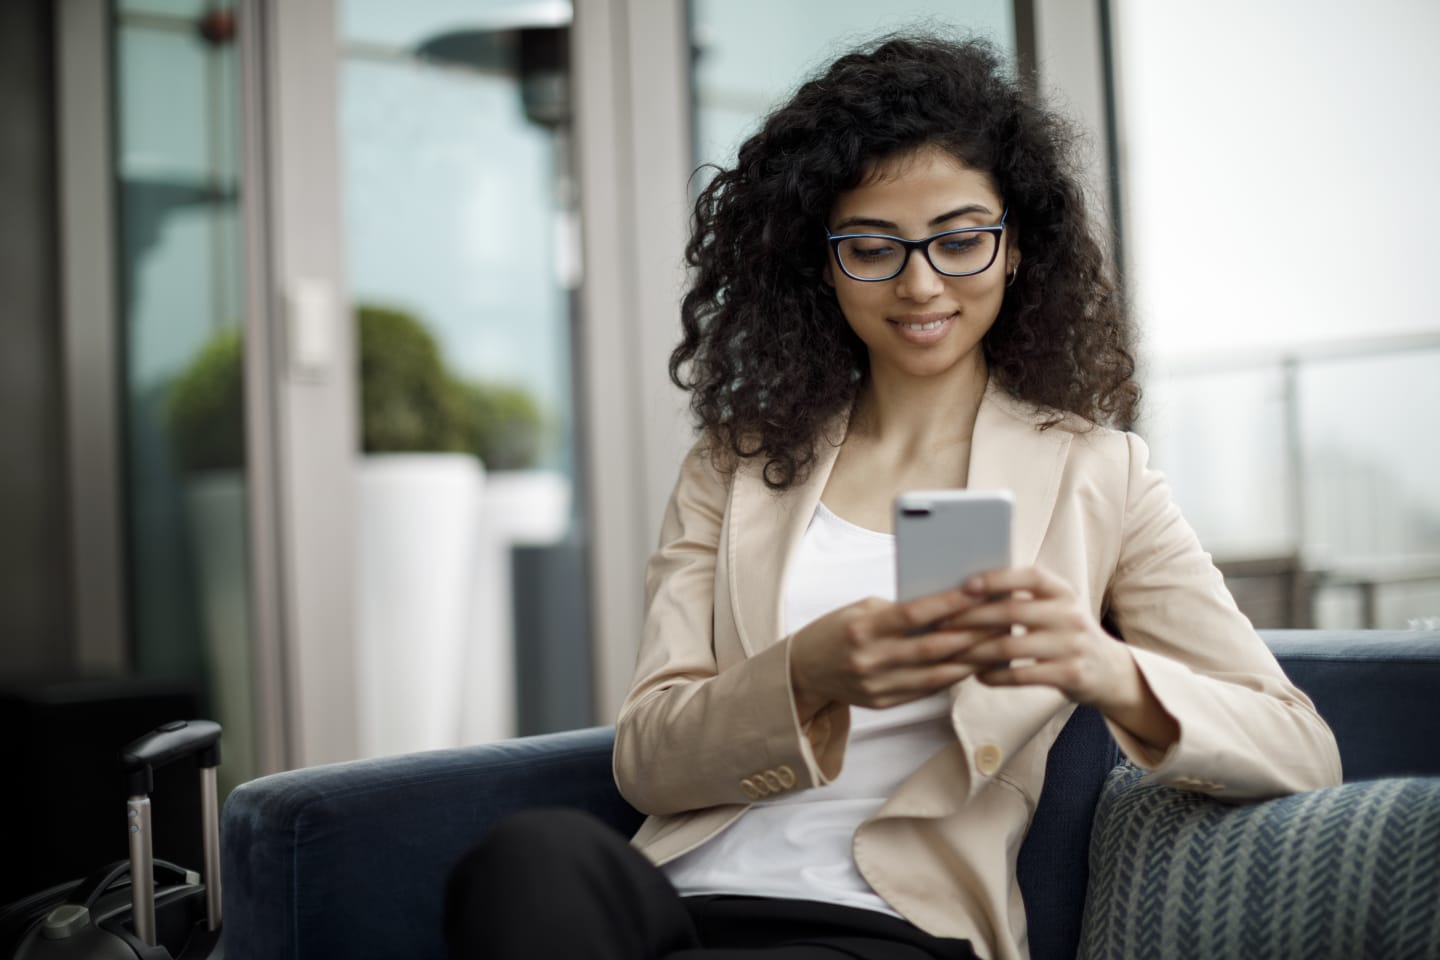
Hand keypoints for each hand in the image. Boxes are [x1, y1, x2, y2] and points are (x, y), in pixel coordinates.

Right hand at [788, 588, 1000, 718]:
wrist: (803, 671)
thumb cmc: (835, 631)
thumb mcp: (860, 610)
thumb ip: (898, 610)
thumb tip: (945, 606)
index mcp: (863, 629)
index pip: (914, 613)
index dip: (950, 603)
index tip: (979, 591)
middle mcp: (871, 660)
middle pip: (933, 647)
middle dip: (972, 633)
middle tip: (1002, 620)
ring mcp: (877, 686)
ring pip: (936, 674)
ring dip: (970, 660)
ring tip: (996, 645)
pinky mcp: (883, 703)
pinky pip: (926, 690)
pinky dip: (952, 677)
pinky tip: (972, 665)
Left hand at [940, 567, 1178, 749]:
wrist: (1109, 671)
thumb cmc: (1066, 634)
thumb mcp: (1055, 608)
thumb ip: (1024, 597)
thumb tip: (967, 589)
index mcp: (1064, 591)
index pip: (1031, 576)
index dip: (998, 578)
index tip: (966, 585)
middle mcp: (1071, 614)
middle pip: (1013, 611)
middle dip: (972, 617)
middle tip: (941, 623)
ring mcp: (1073, 646)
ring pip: (1012, 646)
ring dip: (976, 650)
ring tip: (952, 652)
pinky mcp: (1071, 675)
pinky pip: (1022, 675)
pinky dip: (995, 676)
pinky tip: (978, 675)